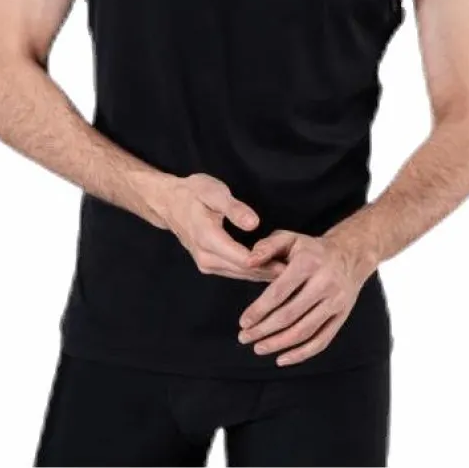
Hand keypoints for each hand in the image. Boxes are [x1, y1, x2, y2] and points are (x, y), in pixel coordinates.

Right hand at [159, 174, 287, 281]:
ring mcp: (206, 265)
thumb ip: (234, 208)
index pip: (244, 259)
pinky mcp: (209, 265)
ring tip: (292, 272)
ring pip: (240, 275)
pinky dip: (253, 272)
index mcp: (208, 239)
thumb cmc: (192, 193)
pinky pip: (234, 272)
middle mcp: (207, 258)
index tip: (292, 261)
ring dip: (263, 274)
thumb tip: (254, 224)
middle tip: (300, 271)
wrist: (168, 203)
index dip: (268, 262)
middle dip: (270, 271)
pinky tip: (272, 269)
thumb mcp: (213, 192)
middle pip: (245, 271)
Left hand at [236, 230, 374, 365]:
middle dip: (264, 330)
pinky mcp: (342, 316)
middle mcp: (324, 283)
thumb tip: (247, 262)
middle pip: (289, 315)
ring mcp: (336, 302)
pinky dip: (301, 354)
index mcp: (308, 263)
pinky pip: (321, 341)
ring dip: (279, 344)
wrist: (349, 255)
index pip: (278, 292)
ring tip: (258, 348)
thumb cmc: (311, 248)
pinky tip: (282, 359)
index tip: (243, 322)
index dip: (258, 310)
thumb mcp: (289, 238)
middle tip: (244, 338)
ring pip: (304, 331)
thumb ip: (266, 247)